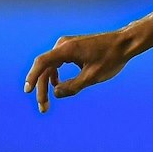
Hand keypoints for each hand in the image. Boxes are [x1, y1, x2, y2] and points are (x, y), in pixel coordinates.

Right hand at [23, 27, 143, 111]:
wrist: (125, 43)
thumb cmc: (111, 59)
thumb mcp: (92, 77)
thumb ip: (73, 87)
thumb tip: (56, 93)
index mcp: (66, 49)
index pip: (42, 63)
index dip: (33, 78)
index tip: (28, 91)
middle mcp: (63, 45)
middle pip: (45, 68)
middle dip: (43, 89)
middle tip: (43, 108)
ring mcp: (67, 45)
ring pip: (51, 66)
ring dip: (48, 83)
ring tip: (48, 102)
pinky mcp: (73, 48)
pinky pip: (58, 62)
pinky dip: (56, 75)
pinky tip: (58, 86)